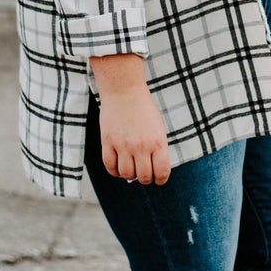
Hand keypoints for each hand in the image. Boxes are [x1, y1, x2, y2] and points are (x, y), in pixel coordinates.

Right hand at [89, 54, 170, 185]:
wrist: (124, 91)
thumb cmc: (144, 108)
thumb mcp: (158, 127)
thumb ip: (158, 148)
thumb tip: (155, 169)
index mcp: (158, 142)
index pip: (162, 172)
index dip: (161, 180)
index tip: (158, 179)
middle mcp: (141, 146)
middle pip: (144, 177)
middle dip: (145, 179)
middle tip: (144, 174)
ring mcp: (123, 145)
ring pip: (126, 174)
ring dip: (129, 175)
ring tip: (131, 168)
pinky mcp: (108, 142)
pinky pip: (110, 166)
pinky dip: (114, 171)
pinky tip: (118, 167)